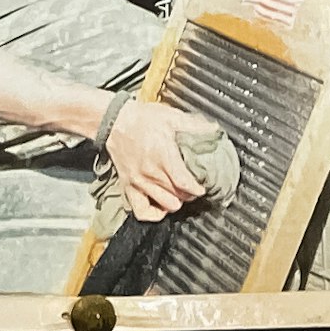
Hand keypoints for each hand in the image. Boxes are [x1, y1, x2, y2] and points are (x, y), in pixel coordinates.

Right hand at [105, 98, 211, 222]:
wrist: (115, 122)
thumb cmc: (142, 119)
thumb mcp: (171, 117)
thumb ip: (194, 125)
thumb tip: (214, 130)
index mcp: (162, 155)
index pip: (184, 183)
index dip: (197, 189)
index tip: (203, 187)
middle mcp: (150, 172)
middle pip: (177, 196)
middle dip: (190, 194)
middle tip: (193, 187)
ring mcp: (138, 182)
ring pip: (165, 205)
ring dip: (176, 202)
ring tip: (180, 195)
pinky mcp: (128, 187)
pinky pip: (142, 211)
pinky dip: (154, 214)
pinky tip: (161, 207)